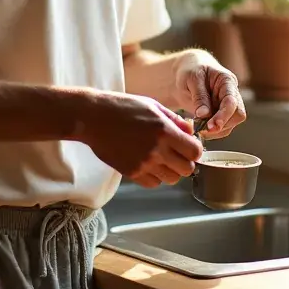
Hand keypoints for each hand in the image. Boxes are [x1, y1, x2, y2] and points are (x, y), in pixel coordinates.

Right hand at [80, 92, 203, 187]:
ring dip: (170, 170)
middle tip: (176, 153)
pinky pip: (153, 183)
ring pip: (171, 179)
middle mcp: (157, 150)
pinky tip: (148, 163)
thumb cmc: (122, 107)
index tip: (189, 146)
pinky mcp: (131, 173)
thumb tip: (190, 132)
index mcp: (165, 130)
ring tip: (161, 158)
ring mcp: (144, 164)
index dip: (194, 150)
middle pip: (186, 169)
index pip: (195, 151)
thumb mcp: (153, 106)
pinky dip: (155, 176)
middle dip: (185, 162)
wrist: (93, 117)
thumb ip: (175, 120)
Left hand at [173, 50, 246, 140]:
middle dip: (221, 125)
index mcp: (227, 81)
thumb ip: (199, 96)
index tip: (211, 126)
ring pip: (230, 125)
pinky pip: (220, 128)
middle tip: (201, 129)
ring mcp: (226, 106)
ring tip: (196, 126)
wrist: (185, 72)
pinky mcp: (220, 115)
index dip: (224, 115)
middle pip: (237, 115)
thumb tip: (204, 115)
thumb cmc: (190, 70)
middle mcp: (231, 94)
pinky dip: (210, 132)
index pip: (232, 101)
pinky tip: (197, 127)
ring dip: (214, 131)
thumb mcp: (192, 78)